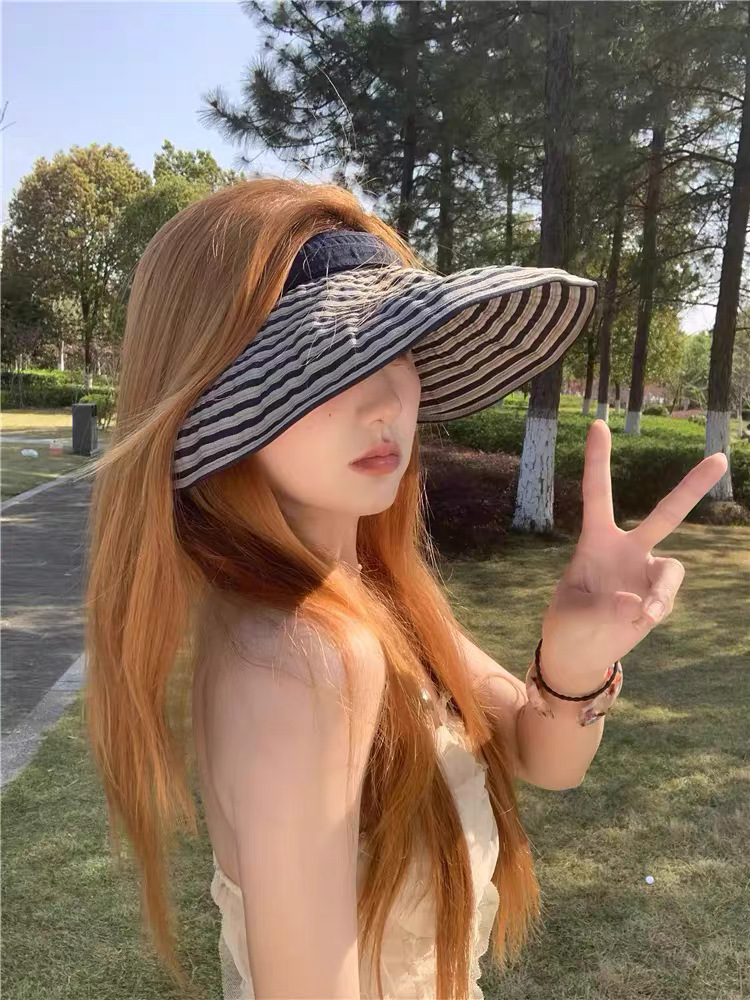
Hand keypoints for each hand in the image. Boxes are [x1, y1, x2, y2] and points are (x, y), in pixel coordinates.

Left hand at [539, 420, 727, 694]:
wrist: (579, 655)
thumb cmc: (568, 625)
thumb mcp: (571, 617)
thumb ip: (601, 610)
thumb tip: (636, 604)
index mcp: (595, 541)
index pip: (597, 494)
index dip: (597, 461)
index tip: (597, 423)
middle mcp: (627, 550)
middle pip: (665, 514)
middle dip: (692, 487)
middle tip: (719, 457)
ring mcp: (646, 574)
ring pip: (673, 569)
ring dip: (661, 592)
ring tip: (645, 615)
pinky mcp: (658, 600)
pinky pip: (665, 599)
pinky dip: (654, 610)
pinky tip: (638, 622)